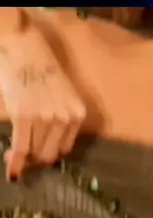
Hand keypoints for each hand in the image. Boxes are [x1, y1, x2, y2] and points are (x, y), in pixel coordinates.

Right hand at [0, 26, 85, 178]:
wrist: (24, 46)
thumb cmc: (40, 68)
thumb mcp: (59, 95)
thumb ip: (57, 119)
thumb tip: (41, 148)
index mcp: (77, 113)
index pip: (64, 148)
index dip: (48, 154)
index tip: (37, 156)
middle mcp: (65, 117)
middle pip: (50, 154)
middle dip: (35, 160)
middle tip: (22, 159)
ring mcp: (46, 118)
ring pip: (35, 152)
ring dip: (23, 158)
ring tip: (13, 156)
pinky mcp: (26, 116)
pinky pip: (22, 148)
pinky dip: (16, 162)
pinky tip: (11, 171)